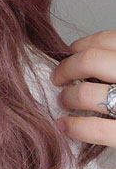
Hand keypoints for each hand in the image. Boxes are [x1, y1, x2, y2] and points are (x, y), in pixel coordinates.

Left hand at [50, 30, 115, 147]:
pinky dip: (74, 126)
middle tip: (59, 78)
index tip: (71, 53)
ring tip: (65, 101)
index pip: (109, 40)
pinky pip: (96, 128)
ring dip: (67, 97)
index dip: (82, 45)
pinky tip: (65, 126)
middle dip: (67, 69)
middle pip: (91, 61)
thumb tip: (83, 56)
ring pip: (87, 93)